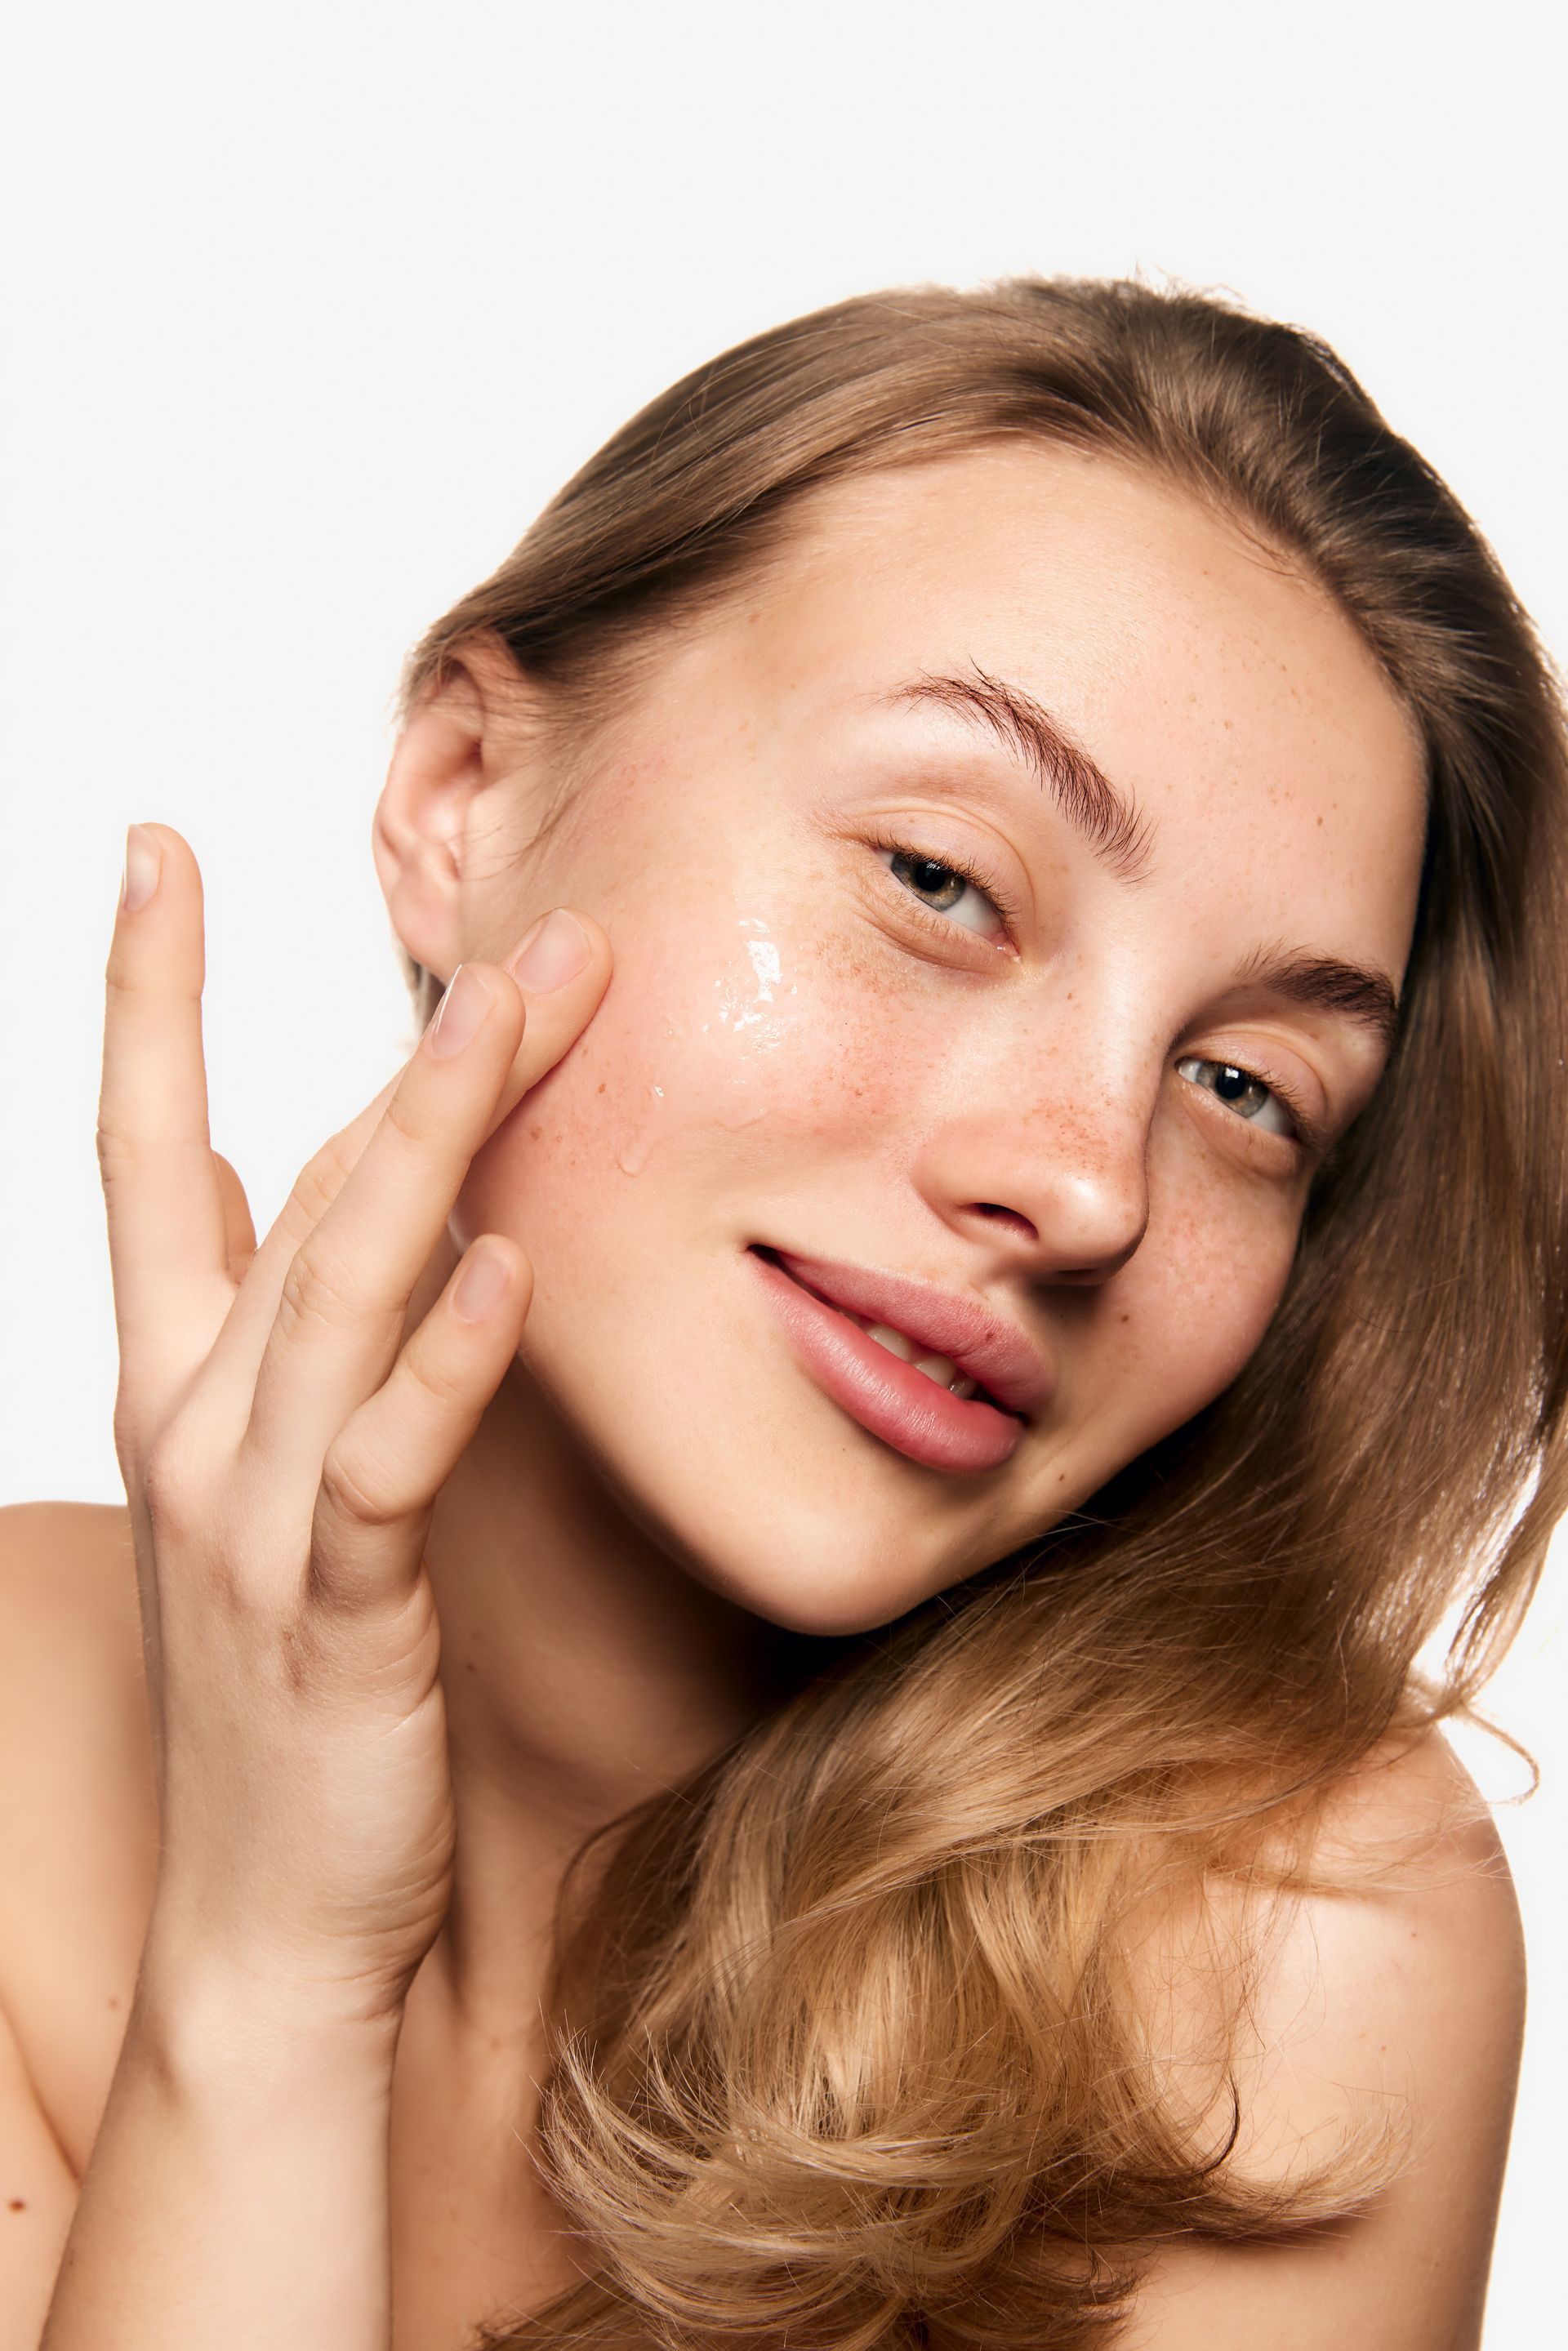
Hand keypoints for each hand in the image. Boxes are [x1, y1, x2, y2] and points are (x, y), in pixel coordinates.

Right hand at [97, 824, 610, 2032]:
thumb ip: (292, 1324)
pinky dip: (443, 1363)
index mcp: (175, 1381)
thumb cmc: (288, 1674)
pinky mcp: (336, 1608)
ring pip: (341, 1291)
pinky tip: (503, 1268)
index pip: (144, 1148)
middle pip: (293, 1189)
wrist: (267, 1910)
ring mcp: (255, 1516)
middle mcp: (194, 1424)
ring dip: (430, 1144)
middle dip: (412, 1052)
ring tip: (517, 1018)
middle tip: (528, 933)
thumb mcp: (273, 1474)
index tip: (151, 849)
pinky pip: (387, 1462)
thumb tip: (329, 1177)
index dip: (142, 997)